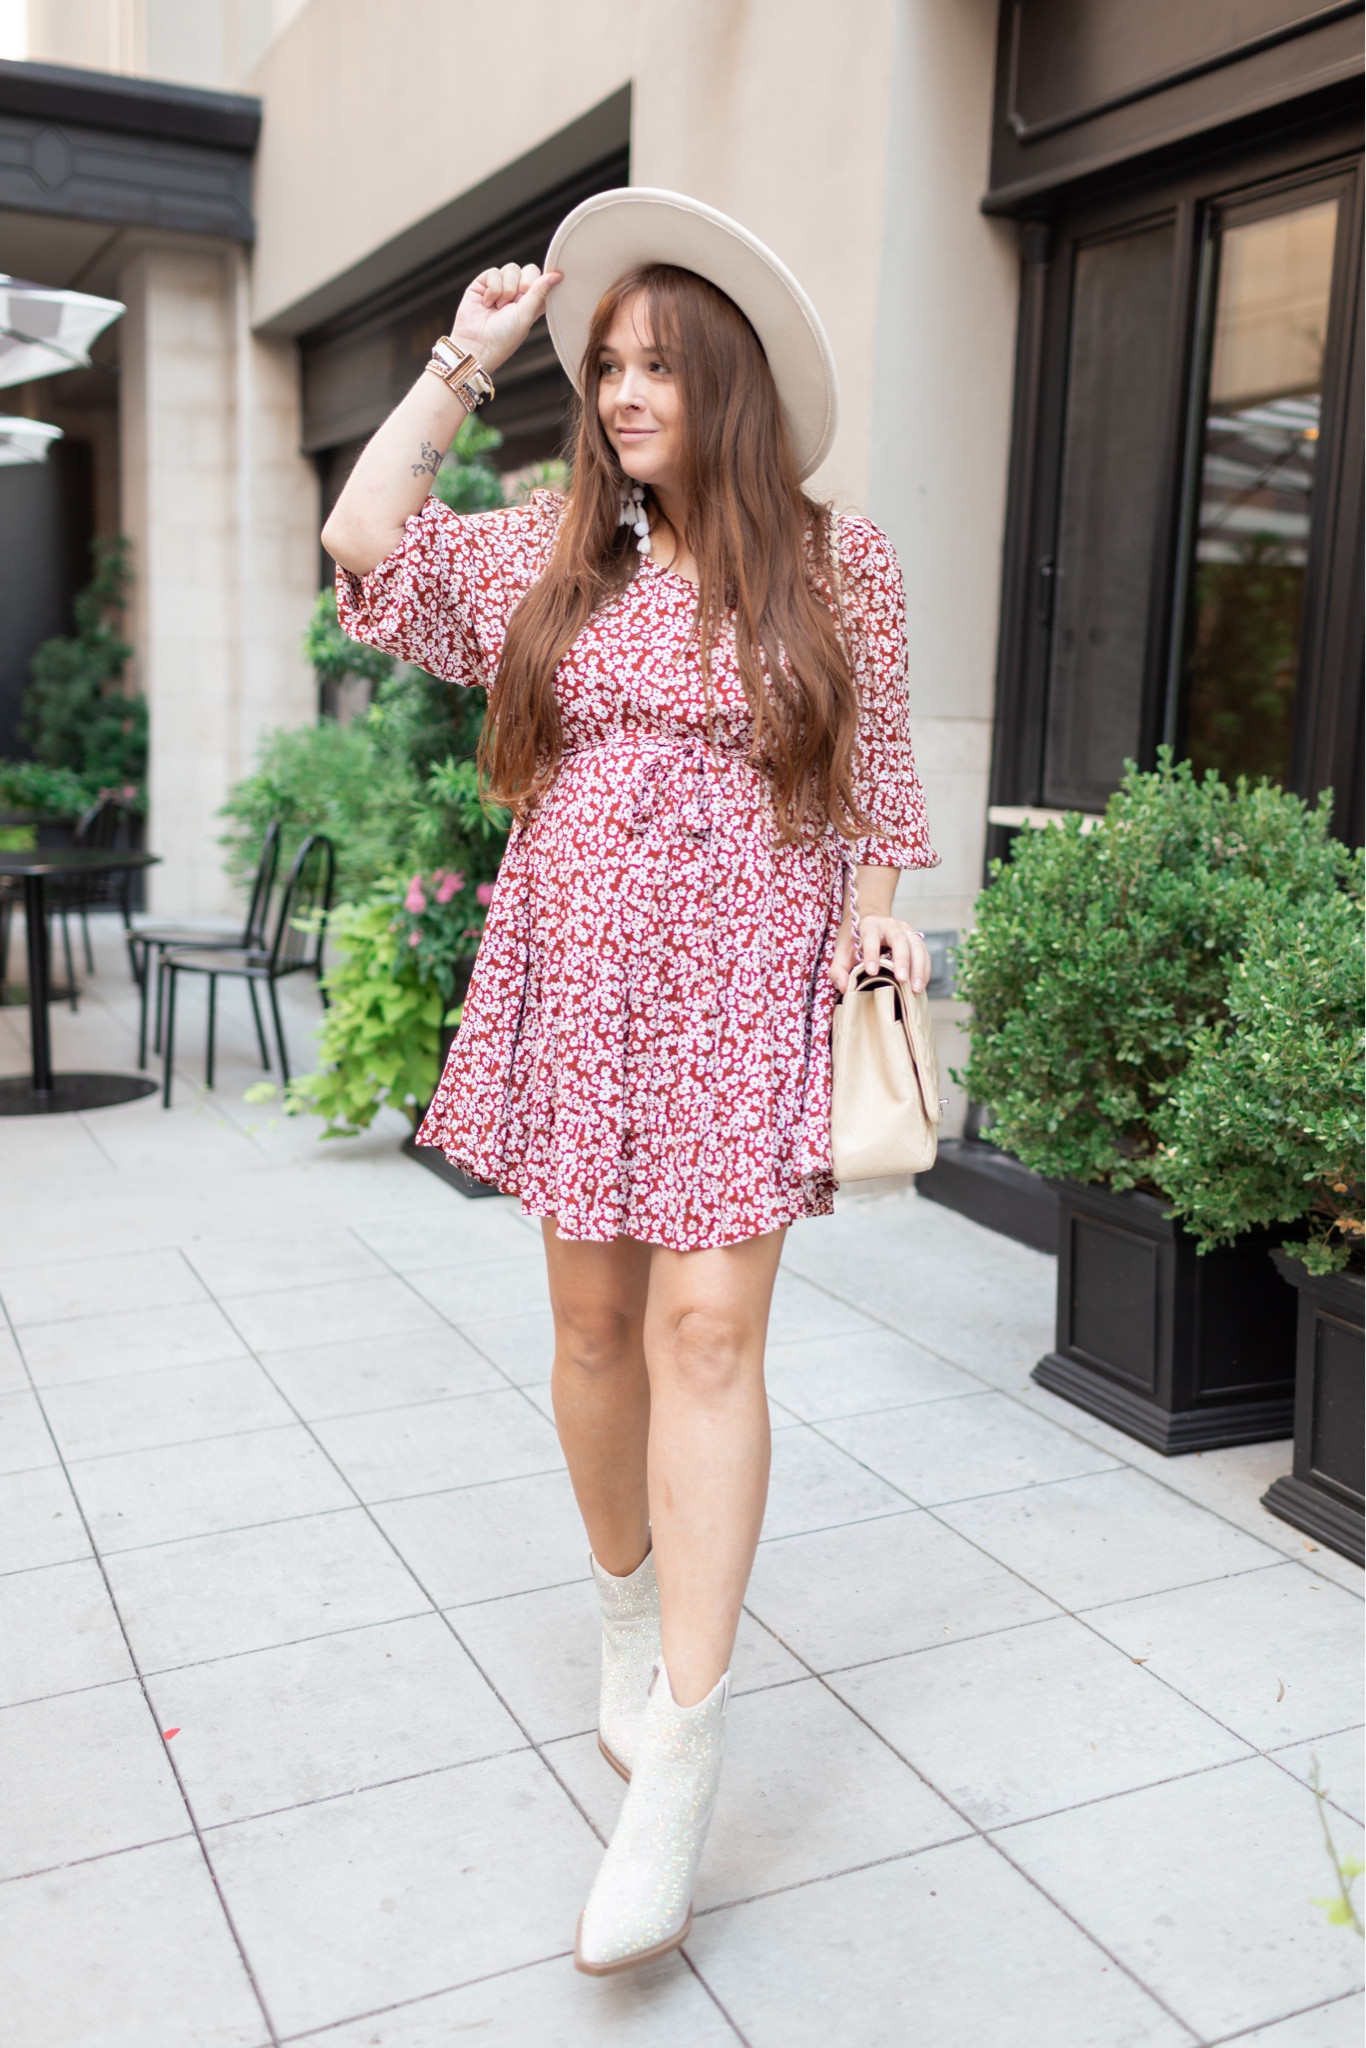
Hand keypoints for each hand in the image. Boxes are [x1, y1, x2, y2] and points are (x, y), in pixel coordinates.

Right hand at [450, 261, 560, 375]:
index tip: (532, 295)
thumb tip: (558, 275)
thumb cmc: (504, 337)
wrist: (477, 344)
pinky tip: (488, 304)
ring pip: (512, 269)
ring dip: (507, 289)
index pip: (543, 280)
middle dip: (524, 285)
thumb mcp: (526, 314)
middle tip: (516, 302)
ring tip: (499, 307)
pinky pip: (494, 272)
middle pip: (529, 270)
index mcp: (532, 303)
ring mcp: (500, 287)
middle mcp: (517, 294)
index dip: (540, 283)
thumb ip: (540, 291)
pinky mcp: (483, 284)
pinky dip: (492, 289)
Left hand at [829, 915, 930, 994]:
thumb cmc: (855, 941)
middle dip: (902, 960)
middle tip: (902, 980)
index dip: (872, 952)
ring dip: (918, 968)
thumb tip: (845, 987)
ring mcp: (906, 931)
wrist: (871, 926)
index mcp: (870, 925)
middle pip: (899, 939)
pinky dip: (924, 970)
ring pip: (916, 946)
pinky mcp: (916, 940)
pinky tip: (921, 985)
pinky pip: (924, 954)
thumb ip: (838, 970)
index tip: (871, 972)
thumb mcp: (842, 953)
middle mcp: (891, 925)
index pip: (871, 936)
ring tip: (916, 989)